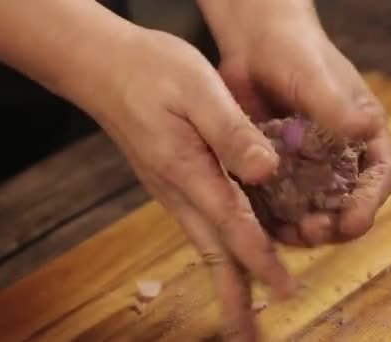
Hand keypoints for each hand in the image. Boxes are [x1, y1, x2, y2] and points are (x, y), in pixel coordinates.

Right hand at [86, 28, 296, 340]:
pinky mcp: (178, 182)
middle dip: (235, 298)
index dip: (261, 260)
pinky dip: (224, 250)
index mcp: (191, 173)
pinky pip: (206, 225)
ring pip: (209, 245)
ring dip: (229, 280)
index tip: (285, 292)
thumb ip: (233, 133)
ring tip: (244, 317)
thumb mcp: (199, 90)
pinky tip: (235, 257)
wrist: (106, 69)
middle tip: (248, 339)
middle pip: (216, 254)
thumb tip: (268, 170)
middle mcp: (183, 192)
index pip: (234, 226)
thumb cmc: (153, 72)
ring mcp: (177, 191)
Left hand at [199, 0, 390, 246]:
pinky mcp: (277, 170)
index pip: (378, 177)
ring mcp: (307, 166)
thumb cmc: (296, 51)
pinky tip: (262, 225)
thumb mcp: (317, 79)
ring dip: (304, 227)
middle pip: (346, 202)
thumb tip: (368, 129)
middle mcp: (339, 156)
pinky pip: (279, 201)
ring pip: (312, 209)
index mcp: (363, 135)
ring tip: (290, 235)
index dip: (369, 203)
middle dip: (334, 224)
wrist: (255, 42)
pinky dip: (274, 217)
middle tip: (314, 232)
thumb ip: (338, 107)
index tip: (354, 222)